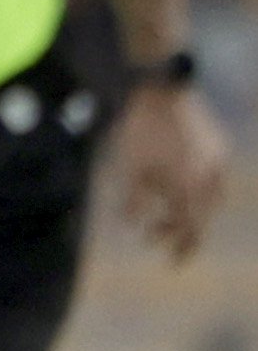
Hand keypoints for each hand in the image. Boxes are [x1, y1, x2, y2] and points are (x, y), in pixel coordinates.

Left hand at [115, 78, 229, 263]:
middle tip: (164, 243)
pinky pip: (213, 178)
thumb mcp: (130, 168)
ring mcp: (218, 159)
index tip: (173, 262)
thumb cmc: (140, 129)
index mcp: (191, 185)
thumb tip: (132, 225)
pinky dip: (198, 190)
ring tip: (168, 216)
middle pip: (202, 214)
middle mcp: (211, 176)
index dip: (181, 245)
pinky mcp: (218, 145)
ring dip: (190, 210)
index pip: (190, 226)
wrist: (161, 88)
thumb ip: (134, 200)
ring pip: (210, 197)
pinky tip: (180, 190)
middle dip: (182, 230)